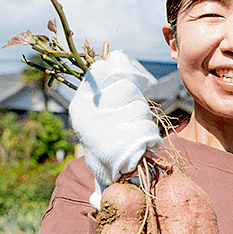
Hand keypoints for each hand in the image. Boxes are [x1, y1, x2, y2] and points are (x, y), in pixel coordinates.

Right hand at [68, 50, 162, 207]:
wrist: (112, 180)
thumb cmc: (110, 141)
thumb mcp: (104, 111)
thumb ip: (110, 81)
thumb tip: (117, 53)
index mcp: (80, 103)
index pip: (104, 71)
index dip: (125, 73)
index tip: (134, 84)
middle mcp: (85, 116)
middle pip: (127, 90)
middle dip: (138, 105)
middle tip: (134, 121)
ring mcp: (100, 133)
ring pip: (140, 111)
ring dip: (147, 124)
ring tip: (138, 137)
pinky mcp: (118, 152)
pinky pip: (147, 132)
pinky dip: (152, 138)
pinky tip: (146, 146)